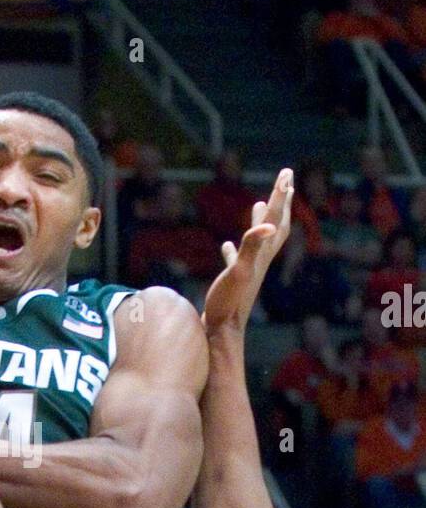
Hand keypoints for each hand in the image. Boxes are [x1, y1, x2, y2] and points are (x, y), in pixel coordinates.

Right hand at [202, 169, 293, 335]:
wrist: (222, 333)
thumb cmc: (228, 304)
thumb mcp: (239, 272)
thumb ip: (250, 248)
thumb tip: (267, 225)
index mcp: (260, 253)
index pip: (273, 218)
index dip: (279, 195)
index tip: (286, 173)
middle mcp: (258, 259)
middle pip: (274, 224)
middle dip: (280, 201)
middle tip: (286, 180)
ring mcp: (247, 270)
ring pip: (258, 239)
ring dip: (260, 220)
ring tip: (259, 204)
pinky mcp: (234, 281)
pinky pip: (237, 258)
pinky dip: (235, 247)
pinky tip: (227, 246)